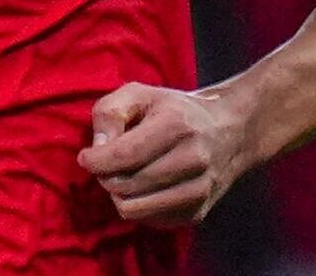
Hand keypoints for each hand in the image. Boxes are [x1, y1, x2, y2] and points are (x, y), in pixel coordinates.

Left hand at [76, 82, 250, 225]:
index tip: (86, 158)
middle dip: (105, 177)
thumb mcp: (138, 94)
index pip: (125, 155)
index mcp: (177, 125)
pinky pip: (150, 220)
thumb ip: (109, 113)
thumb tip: (96, 149)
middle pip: (128, 185)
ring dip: (118, 196)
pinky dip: (137, 206)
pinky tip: (142, 188)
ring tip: (121, 177)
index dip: (96, 161)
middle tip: (105, 165)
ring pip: (136, 209)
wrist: (229, 130)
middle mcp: (194, 160)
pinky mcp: (198, 212)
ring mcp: (199, 190)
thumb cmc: (173, 110)